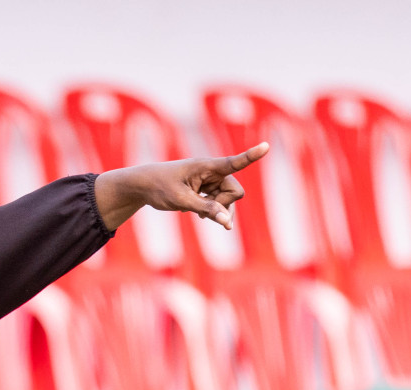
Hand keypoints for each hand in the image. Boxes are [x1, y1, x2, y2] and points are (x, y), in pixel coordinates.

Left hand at [94, 142, 269, 231]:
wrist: (144, 186)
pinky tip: (200, 215)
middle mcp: (212, 171)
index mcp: (206, 166)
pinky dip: (213, 210)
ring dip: (218, 210)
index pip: (233, 162)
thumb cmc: (160, 188)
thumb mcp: (181, 201)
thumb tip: (228, 221)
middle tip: (202, 212)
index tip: (266, 145)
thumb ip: (206, 209)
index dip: (251, 155)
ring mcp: (211, 181)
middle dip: (224, 205)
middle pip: (235, 192)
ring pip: (228, 199)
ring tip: (198, 214)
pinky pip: (220, 202)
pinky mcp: (206, 189)